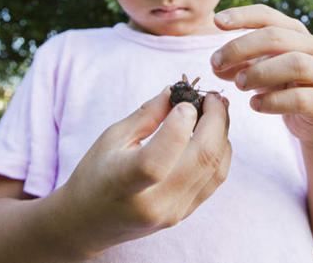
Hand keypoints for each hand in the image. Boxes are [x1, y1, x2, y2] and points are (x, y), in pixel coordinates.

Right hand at [54, 88, 230, 256]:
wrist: (90, 222)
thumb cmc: (95, 175)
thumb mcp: (112, 138)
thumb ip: (147, 115)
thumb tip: (177, 91)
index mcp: (125, 184)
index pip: (158, 161)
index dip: (179, 126)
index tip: (184, 101)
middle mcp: (154, 203)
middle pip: (202, 159)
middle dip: (215, 119)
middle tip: (212, 96)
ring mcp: (174, 212)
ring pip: (216, 167)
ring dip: (222, 132)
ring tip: (216, 109)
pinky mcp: (185, 213)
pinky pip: (215, 178)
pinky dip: (221, 150)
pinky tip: (213, 133)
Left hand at [211, 4, 312, 142]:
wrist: (312, 119)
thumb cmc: (282, 86)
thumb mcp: (256, 70)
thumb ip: (236, 65)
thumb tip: (215, 65)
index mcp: (295, 32)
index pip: (267, 16)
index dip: (242, 15)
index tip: (216, 22)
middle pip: (276, 37)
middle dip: (242, 47)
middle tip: (216, 62)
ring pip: (295, 64)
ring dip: (260, 72)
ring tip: (238, 84)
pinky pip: (300, 98)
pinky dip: (273, 101)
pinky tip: (255, 104)